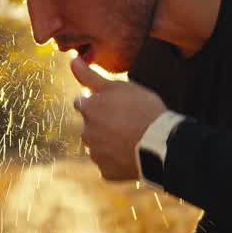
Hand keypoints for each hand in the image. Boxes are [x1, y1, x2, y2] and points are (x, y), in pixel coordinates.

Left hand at [70, 56, 166, 181]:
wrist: (159, 143)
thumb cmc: (141, 109)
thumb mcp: (118, 86)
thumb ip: (90, 75)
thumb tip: (72, 59)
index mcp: (87, 110)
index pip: (82, 103)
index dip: (97, 102)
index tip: (113, 104)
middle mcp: (86, 133)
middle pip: (89, 125)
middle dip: (102, 123)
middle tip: (126, 121)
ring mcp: (96, 154)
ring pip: (98, 145)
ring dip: (108, 142)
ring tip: (132, 138)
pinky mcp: (106, 172)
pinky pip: (109, 164)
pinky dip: (117, 160)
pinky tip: (132, 153)